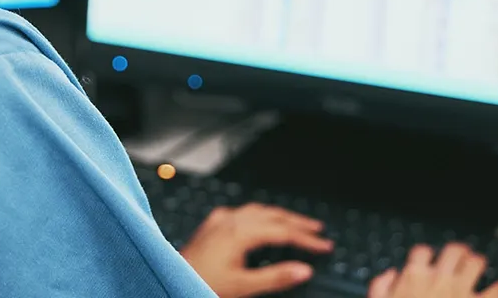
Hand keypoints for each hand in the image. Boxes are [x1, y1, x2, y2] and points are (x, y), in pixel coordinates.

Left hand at [179, 203, 332, 297]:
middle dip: (298, 222)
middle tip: (318, 230)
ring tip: (297, 224)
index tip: (325, 246)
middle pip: (273, 215)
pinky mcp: (212, 225)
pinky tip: (261, 221)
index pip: (283, 231)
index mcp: (240, 232)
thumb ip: (276, 277)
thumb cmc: (202, 282)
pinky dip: (260, 215)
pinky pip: (242, 212)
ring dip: (280, 216)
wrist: (172, 279)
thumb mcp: (244, 286)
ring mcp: (220, 220)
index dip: (307, 239)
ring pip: (258, 210)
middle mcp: (230, 220)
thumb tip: (304, 269)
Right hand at [369, 244, 497, 297]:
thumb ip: (381, 286)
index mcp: (414, 277)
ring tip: (478, 265)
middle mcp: (440, 279)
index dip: (425, 255)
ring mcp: (462, 291)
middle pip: (453, 250)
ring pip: (476, 262)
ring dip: (477, 262)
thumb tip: (391, 273)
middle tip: (458, 257)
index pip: (422, 251)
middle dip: (456, 252)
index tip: (427, 261)